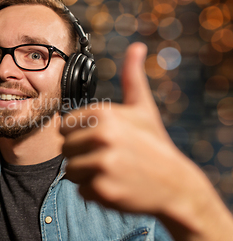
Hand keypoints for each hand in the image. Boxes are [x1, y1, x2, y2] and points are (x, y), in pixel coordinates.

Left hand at [60, 43, 212, 217]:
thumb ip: (132, 78)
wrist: (176, 185)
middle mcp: (101, 136)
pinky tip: (116, 186)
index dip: (80, 136)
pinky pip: (81, 191)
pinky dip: (95, 193)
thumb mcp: (143, 108)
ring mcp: (102, 163)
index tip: (102, 141)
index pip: (65, 128)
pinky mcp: (103, 189)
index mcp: (103, 113)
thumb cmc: (154, 143)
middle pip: (65, 149)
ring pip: (70, 172)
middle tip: (109, 158)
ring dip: (87, 175)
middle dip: (82, 156)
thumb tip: (137, 47)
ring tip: (112, 172)